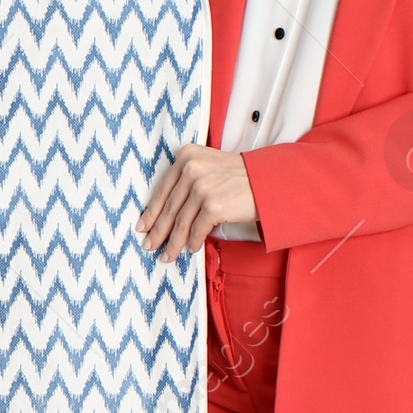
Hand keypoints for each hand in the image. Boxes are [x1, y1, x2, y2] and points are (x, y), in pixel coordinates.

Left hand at [138, 146, 258, 260]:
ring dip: (173, 243)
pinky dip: (193, 242)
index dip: (151, 211)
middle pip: (169, 208)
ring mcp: (202, 187)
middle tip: (149, 246)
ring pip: (180, 223)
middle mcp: (191, 168)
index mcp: (187, 156)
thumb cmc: (241, 178)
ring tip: (168, 256)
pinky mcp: (213, 205)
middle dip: (158, 232)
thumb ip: (188, 180)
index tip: (142, 226)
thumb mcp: (209, 167)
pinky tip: (191, 249)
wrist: (270, 182)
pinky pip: (197, 230)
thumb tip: (166, 213)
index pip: (163, 189)